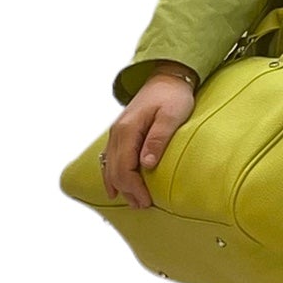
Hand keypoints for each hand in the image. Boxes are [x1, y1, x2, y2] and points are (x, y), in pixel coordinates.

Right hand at [101, 73, 196, 209]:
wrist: (167, 77)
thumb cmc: (173, 96)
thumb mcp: (171, 116)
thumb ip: (158, 139)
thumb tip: (146, 165)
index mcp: (128, 129)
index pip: (124, 167)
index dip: (134, 187)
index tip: (147, 201)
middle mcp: (117, 132)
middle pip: (114, 170)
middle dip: (127, 191)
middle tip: (143, 205)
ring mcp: (115, 133)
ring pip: (109, 166)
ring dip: (119, 185)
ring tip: (133, 201)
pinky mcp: (119, 133)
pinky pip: (109, 158)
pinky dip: (111, 175)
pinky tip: (115, 187)